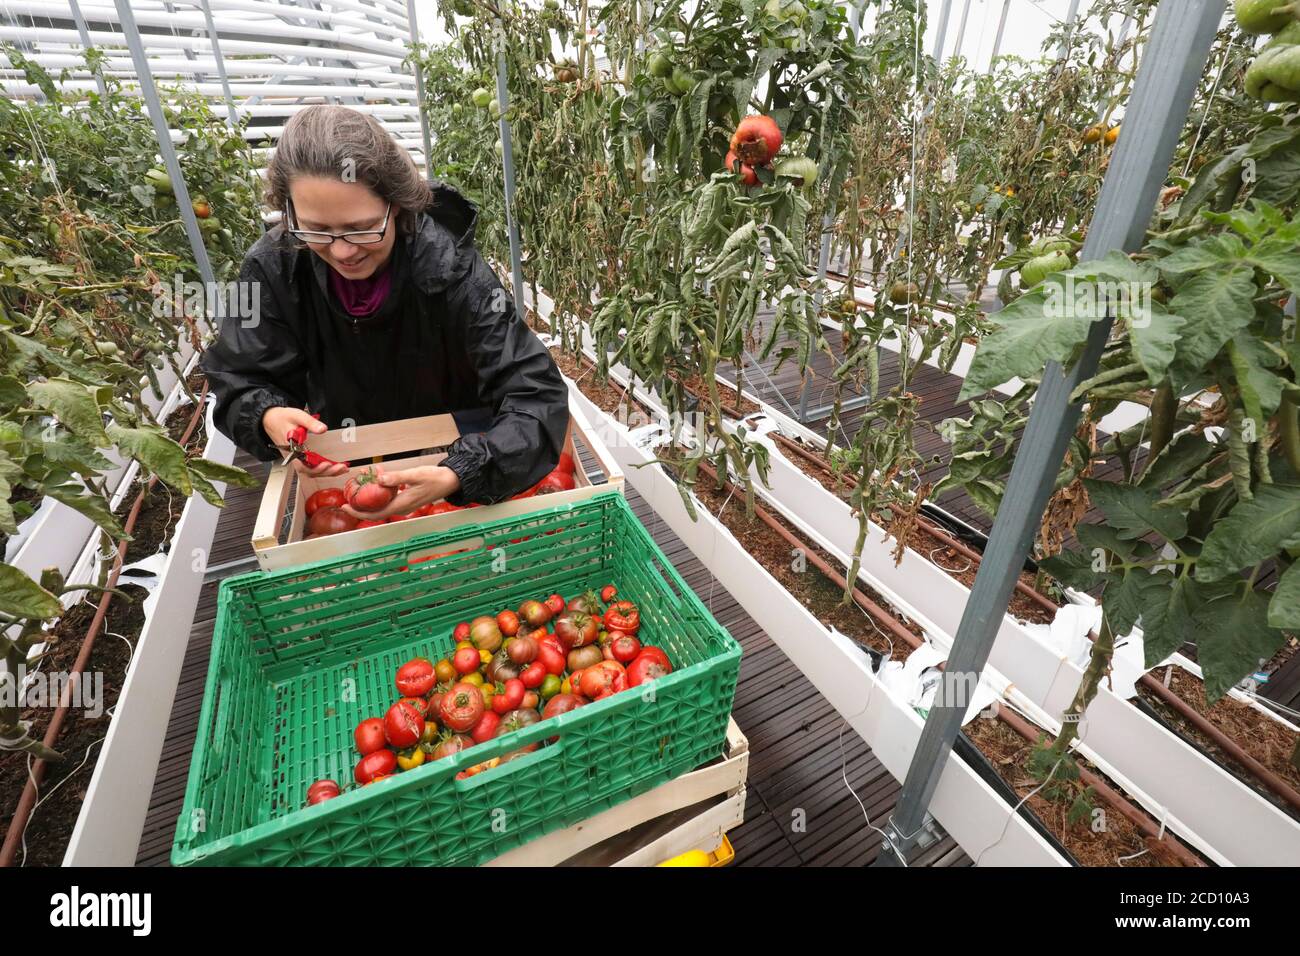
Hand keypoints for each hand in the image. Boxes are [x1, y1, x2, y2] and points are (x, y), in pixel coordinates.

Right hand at [262, 406, 348, 478]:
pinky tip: (336, 467)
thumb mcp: (297, 416)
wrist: (271, 419)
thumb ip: (310, 423)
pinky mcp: (302, 457)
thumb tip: (322, 429)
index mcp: (292, 449)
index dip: (316, 468)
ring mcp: (298, 458)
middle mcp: (295, 457)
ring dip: (328, 472)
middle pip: (311, 471)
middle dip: (327, 471)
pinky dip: (325, 469)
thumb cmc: (282, 418)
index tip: (328, 464)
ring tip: (343, 468)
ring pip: (313, 471)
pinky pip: (313, 467)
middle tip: (342, 467)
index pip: (303, 465)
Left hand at [340, 464, 461, 519]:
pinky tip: (377, 477)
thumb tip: (378, 480)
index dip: (359, 512)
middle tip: (348, 493)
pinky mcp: (406, 498)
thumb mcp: (416, 475)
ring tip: (360, 481)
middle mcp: (401, 507)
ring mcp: (404, 503)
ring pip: (382, 502)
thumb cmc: (435, 478)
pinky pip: (389, 496)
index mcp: (402, 505)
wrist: (450, 480)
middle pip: (376, 510)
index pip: (376, 513)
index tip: (345, 507)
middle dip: (360, 503)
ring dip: (370, 494)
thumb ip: (397, 478)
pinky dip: (380, 489)